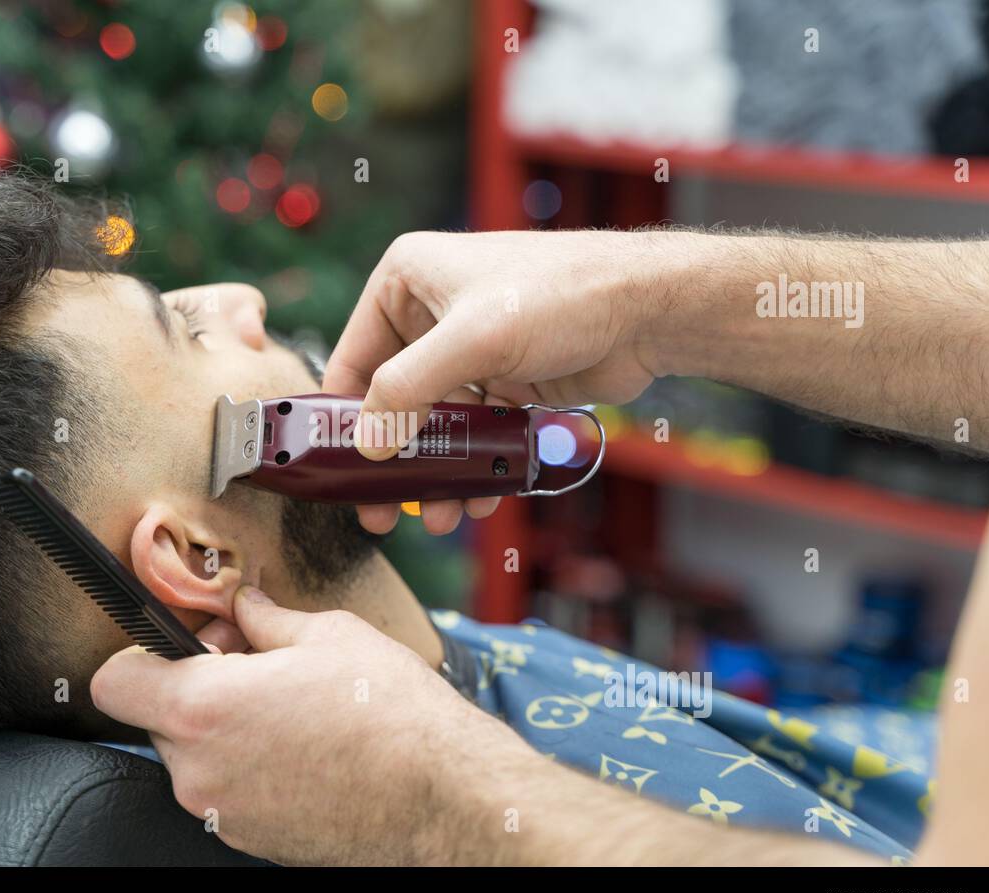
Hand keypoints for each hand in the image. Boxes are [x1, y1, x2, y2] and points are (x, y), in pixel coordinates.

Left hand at [89, 586, 531, 865]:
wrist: (442, 797)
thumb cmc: (391, 714)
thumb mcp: (327, 635)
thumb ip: (266, 618)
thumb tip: (244, 604)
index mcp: (203, 708)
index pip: (114, 681)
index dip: (143, 653)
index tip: (182, 644)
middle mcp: (199, 770)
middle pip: (158, 717)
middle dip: (197, 687)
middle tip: (257, 666)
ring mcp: (222, 813)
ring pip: (195, 756)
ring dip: (226, 729)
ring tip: (293, 710)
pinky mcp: (250, 839)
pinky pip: (228, 790)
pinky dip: (252, 767)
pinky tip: (307, 748)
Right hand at [323, 230, 688, 533]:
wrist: (648, 309)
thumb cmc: (561, 296)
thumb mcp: (473, 340)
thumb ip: (409, 391)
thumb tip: (367, 445)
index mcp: (406, 280)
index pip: (353, 358)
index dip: (343, 419)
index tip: (340, 473)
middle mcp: (431, 312)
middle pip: (391, 398)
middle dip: (392, 458)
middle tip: (382, 511)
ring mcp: (469, 348)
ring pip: (436, 422)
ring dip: (436, 471)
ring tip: (440, 516)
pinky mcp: (504, 377)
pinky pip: (475, 430)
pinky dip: (474, 464)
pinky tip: (479, 496)